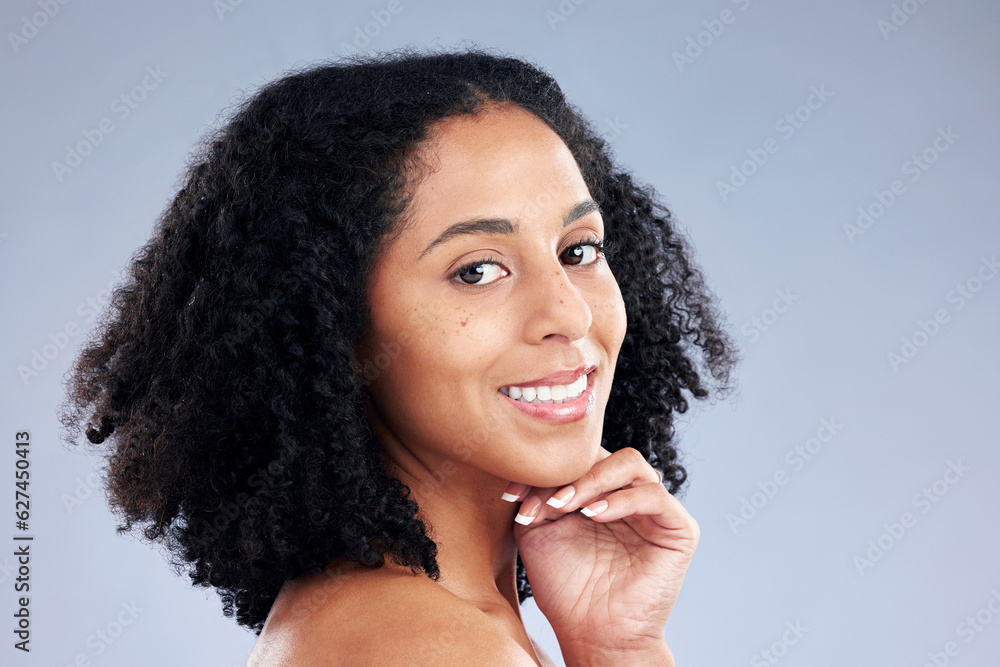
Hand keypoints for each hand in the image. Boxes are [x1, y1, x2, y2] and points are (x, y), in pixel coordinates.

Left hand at [503, 447, 698, 659]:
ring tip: (567, 505)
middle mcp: (628, 496)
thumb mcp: (538, 533)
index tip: (513, 493)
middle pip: (603, 456)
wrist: (592, 633)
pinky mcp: (679, 529)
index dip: (546, 470)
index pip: (578, 460)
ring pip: (631, 464)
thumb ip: (535, 498)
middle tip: (548, 501)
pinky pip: (655, 495)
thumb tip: (529, 473)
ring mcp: (654, 510)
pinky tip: (596, 515)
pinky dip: (622, 499)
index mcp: (599, 494)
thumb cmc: (566, 588)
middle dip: (570, 474)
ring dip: (593, 481)